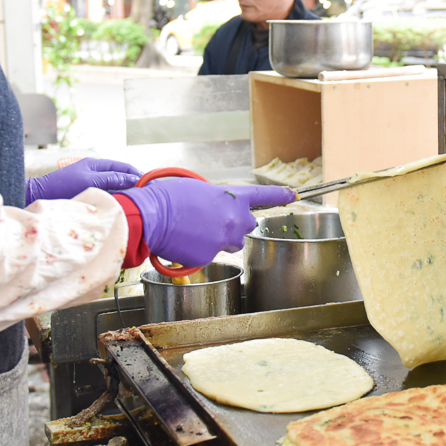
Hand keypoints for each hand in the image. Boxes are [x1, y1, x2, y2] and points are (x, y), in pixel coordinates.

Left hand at [25, 158, 141, 203]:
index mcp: (96, 164)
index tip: (148, 182)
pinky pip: (105, 194)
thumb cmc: (62, 186)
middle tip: (146, 193)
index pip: (122, 167)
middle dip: (132, 183)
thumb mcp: (90, 180)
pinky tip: (119, 205)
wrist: (39, 196)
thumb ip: (111, 179)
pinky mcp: (85, 193)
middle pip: (119, 176)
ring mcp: (89, 182)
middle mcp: (94, 171)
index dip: (136, 174)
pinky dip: (114, 197)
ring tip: (136, 200)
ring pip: (113, 186)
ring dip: (124, 191)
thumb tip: (131, 179)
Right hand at [119, 180, 295, 266]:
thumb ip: (218, 199)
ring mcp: (223, 240)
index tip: (293, 195)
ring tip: (196, 229)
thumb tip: (218, 209)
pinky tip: (186, 240)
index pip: (263, 195)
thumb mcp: (199, 189)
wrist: (152, 216)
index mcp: (232, 198)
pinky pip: (211, 254)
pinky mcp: (209, 257)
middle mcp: (233, 220)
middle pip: (247, 226)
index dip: (279, 195)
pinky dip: (200, 249)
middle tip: (214, 219)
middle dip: (235, 224)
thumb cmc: (169, 197)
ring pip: (230, 243)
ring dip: (220, 238)